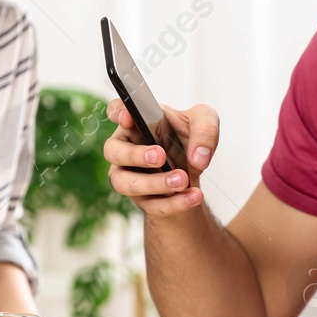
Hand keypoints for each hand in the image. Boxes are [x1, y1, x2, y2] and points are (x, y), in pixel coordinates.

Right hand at [103, 99, 218, 217]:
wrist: (195, 172)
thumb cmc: (190, 138)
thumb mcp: (204, 123)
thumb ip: (205, 129)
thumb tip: (198, 157)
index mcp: (137, 122)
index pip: (116, 110)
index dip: (117, 113)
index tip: (129, 118)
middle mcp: (126, 147)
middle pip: (112, 151)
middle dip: (134, 155)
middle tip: (160, 157)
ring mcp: (130, 175)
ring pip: (124, 183)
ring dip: (153, 183)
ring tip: (182, 181)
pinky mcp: (142, 199)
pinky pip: (150, 205)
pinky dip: (173, 203)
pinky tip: (193, 196)